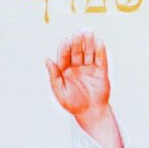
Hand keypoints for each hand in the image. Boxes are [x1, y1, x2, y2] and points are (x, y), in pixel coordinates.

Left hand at [45, 30, 123, 147]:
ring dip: (88, 43)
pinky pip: (101, 59)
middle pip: (77, 52)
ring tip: (88, 34)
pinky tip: (99, 42)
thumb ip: (54, 77)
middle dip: (77, 43)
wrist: (91, 113)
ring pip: (88, 53)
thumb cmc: (73, 104)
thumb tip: (48, 60)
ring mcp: (89, 68)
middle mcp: (77, 68)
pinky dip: (100, 51)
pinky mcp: (101, 71)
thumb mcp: (60, 93)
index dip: (64, 49)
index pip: (64, 57)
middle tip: (77, 35)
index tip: (65, 41)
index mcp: (65, 72)